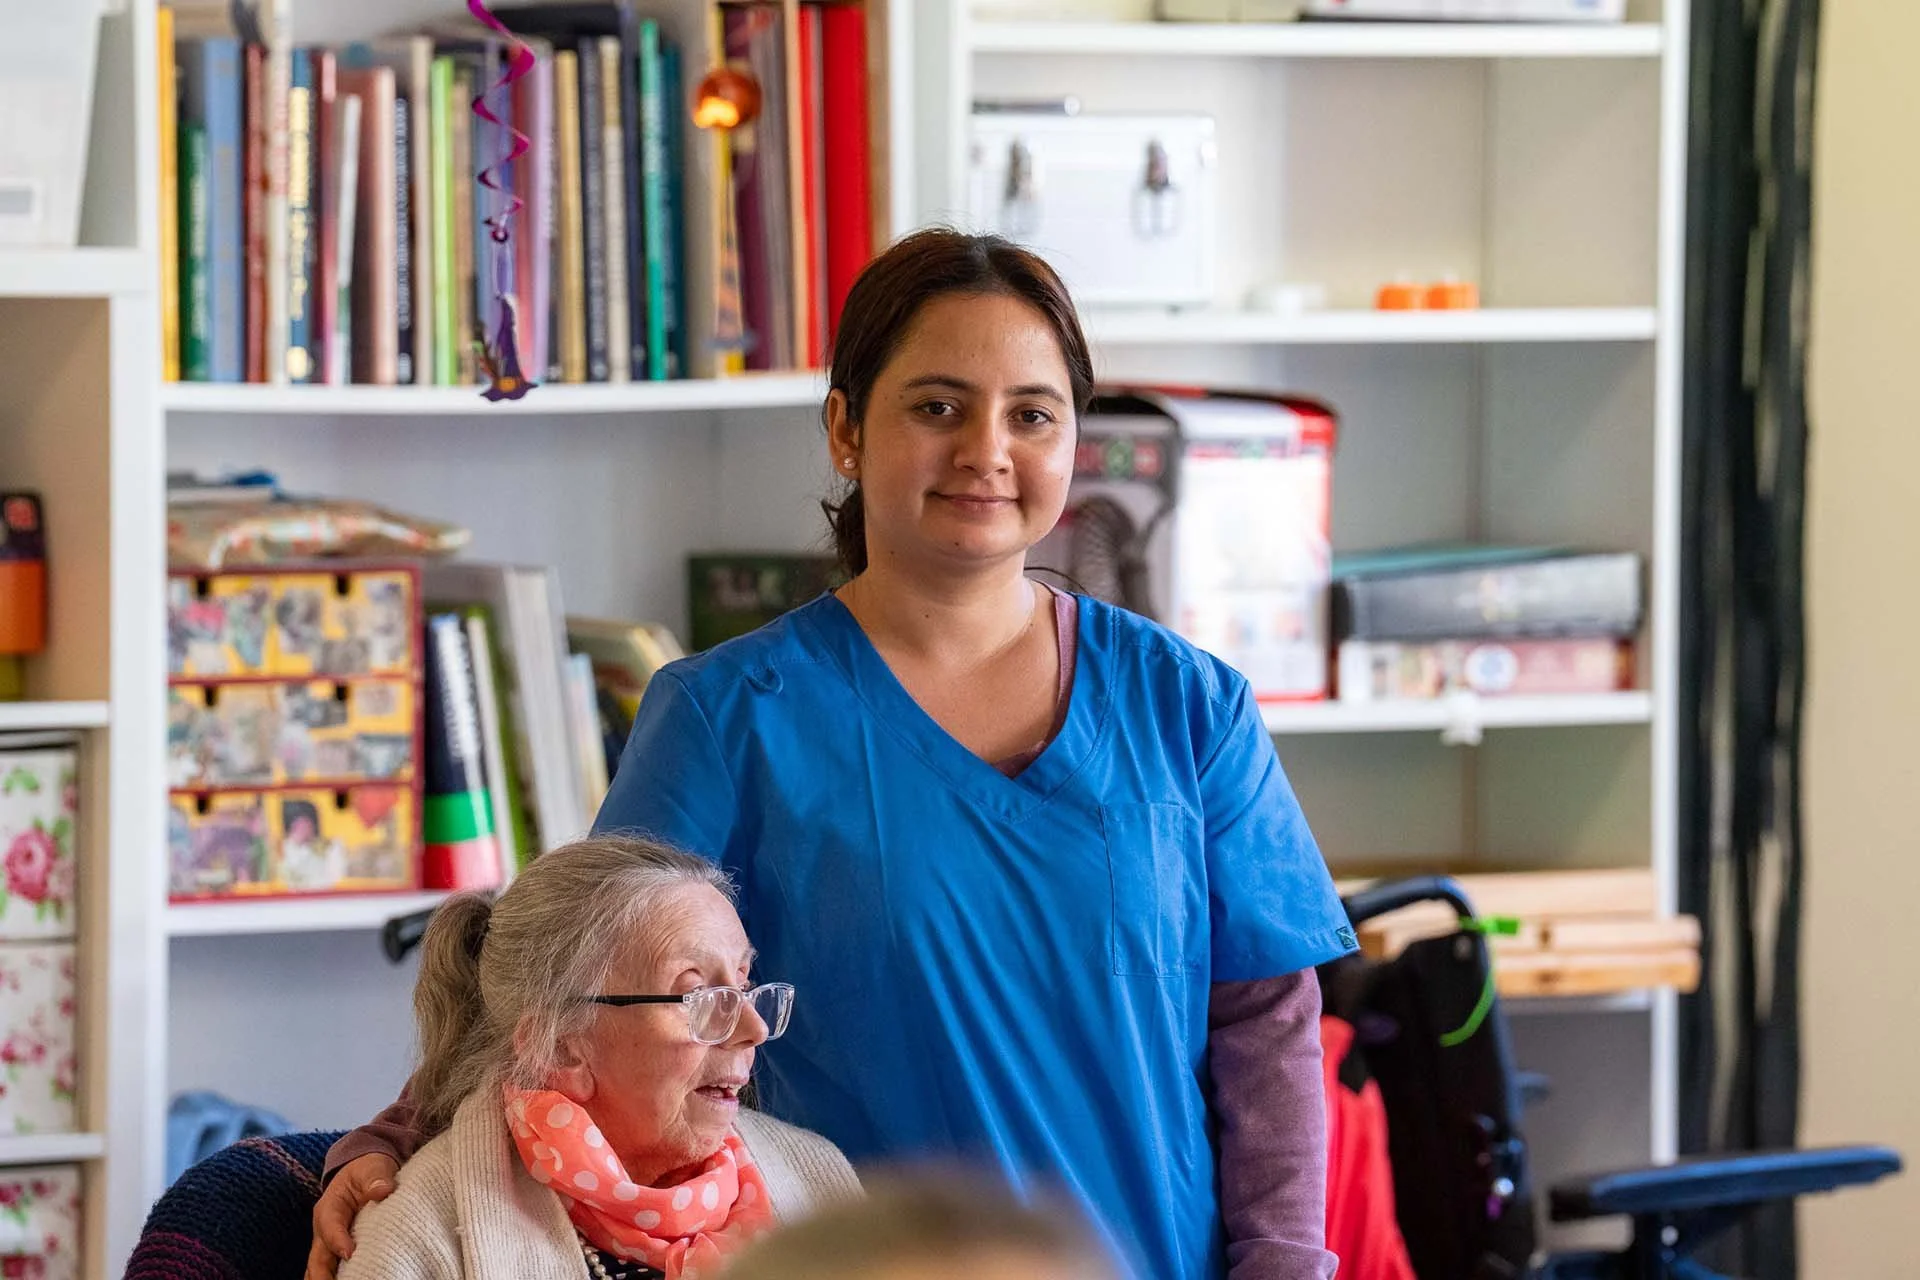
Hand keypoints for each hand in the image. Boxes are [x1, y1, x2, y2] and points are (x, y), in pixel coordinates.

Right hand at [305, 1154, 398, 1279]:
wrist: (365, 1172)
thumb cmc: (368, 1169)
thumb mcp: (373, 1168)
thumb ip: (376, 1178)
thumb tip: (384, 1189)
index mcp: (329, 1207)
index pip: (329, 1226)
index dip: (337, 1241)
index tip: (350, 1253)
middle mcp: (324, 1229)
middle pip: (318, 1257)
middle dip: (323, 1275)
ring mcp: (329, 1243)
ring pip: (320, 1268)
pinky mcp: (338, 1251)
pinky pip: (332, 1269)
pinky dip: (334, 1279)